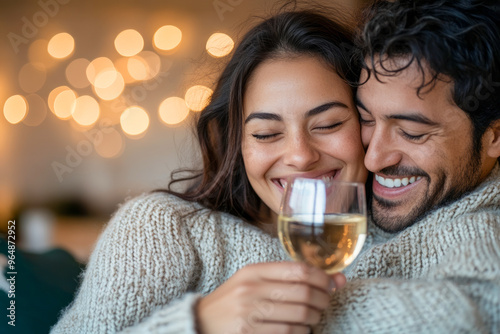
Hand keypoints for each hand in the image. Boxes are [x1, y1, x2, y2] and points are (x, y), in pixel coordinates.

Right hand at [196, 262, 342, 333]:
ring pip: (299, 315)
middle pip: (303, 293)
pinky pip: (289, 333)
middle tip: (326, 302)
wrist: (200, 323)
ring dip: (314, 317)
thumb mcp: (252, 282)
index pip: (299, 270)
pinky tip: (300, 329)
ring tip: (312, 316)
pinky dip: (302, 332)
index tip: (332, 283)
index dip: (322, 277)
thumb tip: (336, 279)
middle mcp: (251, 289)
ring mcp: (249, 313)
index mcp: (253, 272)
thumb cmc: (233, 302)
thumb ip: (287, 278)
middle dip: (323, 299)